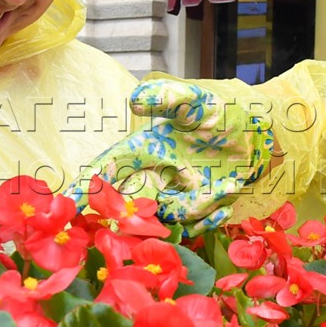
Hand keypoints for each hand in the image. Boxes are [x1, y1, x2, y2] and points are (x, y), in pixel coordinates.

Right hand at [84, 79, 274, 236]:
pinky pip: (192, 227)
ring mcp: (174, 195)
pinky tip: (227, 205)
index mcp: (143, 150)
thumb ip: (166, 98)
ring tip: (229, 183)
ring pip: (169, 218)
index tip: (70, 203)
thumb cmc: (219, 113)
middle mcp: (153, 175)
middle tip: (153, 221)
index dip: (86, 186)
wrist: (255, 131)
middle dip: (138, 219)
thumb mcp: (195, 101)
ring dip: (199, 207)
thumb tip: (135, 101)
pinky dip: (209, 221)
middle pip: (130, 207)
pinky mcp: (196, 209)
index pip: (106, 169)